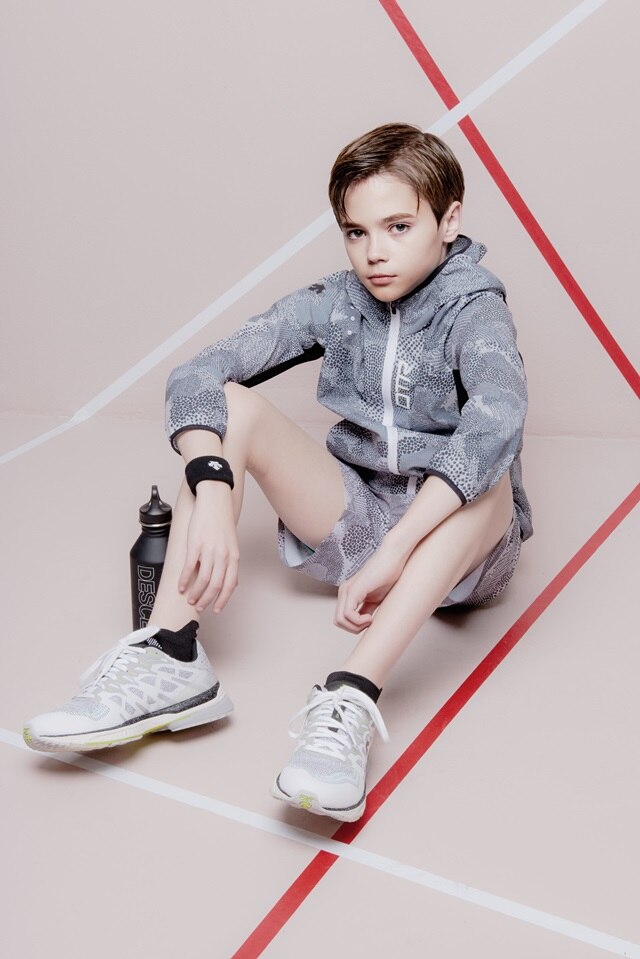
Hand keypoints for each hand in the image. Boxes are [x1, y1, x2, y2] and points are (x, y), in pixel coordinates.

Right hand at [178, 485, 238, 612]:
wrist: (215, 500)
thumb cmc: (222, 522)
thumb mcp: (232, 544)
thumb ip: (230, 563)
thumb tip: (232, 582)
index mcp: (233, 556)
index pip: (229, 585)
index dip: (222, 600)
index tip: (216, 609)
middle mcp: (223, 555)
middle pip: (215, 586)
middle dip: (206, 600)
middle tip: (198, 607)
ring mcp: (209, 550)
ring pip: (202, 580)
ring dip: (194, 593)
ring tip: (189, 598)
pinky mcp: (195, 544)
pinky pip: (189, 568)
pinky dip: (183, 580)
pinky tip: (180, 586)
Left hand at [334, 542, 408, 633]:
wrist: (393, 557)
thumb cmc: (388, 574)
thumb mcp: (375, 598)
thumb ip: (366, 610)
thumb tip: (364, 625)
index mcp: (348, 593)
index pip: (341, 619)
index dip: (355, 627)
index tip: (370, 622)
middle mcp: (344, 592)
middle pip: (338, 622)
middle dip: (354, 629)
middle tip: (370, 623)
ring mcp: (347, 590)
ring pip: (340, 620)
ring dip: (356, 626)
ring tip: (371, 619)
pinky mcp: (354, 590)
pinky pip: (347, 614)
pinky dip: (359, 621)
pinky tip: (370, 617)